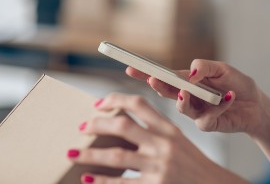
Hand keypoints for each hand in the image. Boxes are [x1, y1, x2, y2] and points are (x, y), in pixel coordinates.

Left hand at [67, 93, 247, 183]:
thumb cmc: (191, 163)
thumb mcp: (177, 139)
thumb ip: (155, 129)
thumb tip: (122, 124)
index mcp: (169, 128)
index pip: (139, 103)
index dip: (116, 99)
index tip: (98, 104)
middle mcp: (163, 143)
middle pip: (123, 125)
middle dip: (97, 124)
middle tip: (82, 127)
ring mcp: (158, 166)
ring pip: (116, 155)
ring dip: (90, 154)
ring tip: (72, 153)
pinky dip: (101, 181)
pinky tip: (87, 178)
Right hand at [126, 60, 265, 135]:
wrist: (256, 104)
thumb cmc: (236, 83)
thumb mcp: (222, 68)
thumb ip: (204, 67)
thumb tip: (190, 73)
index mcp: (188, 81)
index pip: (164, 76)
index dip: (146, 72)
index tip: (130, 66)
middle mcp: (188, 97)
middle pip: (166, 92)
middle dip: (157, 85)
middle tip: (153, 79)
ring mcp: (196, 112)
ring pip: (182, 107)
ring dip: (184, 99)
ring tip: (188, 91)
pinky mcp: (208, 124)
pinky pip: (205, 119)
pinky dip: (217, 106)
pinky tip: (229, 97)